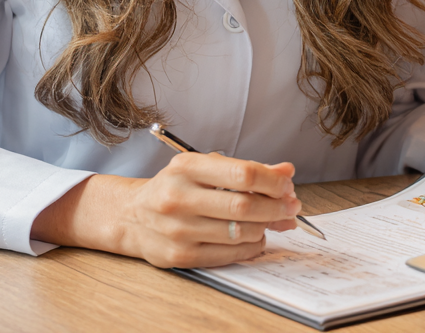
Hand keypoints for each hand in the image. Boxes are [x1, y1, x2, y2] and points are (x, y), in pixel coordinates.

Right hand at [31, 152, 300, 267]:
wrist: (132, 215)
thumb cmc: (176, 187)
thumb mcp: (205, 167)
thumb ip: (245, 169)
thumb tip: (286, 173)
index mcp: (186, 167)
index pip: (243, 174)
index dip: (273, 181)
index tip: (288, 184)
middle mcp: (179, 197)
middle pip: (244, 206)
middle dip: (276, 207)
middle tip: (291, 206)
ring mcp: (178, 230)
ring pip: (240, 233)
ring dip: (266, 227)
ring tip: (273, 220)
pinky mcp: (180, 256)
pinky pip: (229, 254)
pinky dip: (251, 246)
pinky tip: (255, 236)